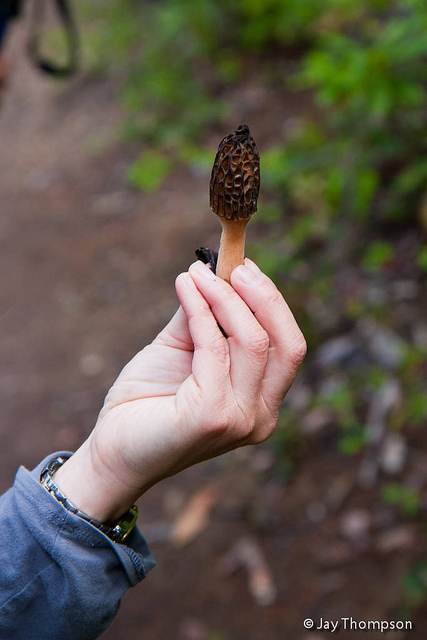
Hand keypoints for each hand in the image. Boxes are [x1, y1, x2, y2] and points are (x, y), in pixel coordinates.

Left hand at [54, 259, 305, 523]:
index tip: (244, 268)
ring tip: (197, 273)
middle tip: (234, 266)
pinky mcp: (211, 418)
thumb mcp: (183, 350)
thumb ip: (205, 319)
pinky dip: (199, 310)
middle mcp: (260, 417)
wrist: (112, 449)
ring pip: (253, 341)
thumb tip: (216, 273)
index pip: (288, 348)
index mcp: (261, 403)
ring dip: (224, 297)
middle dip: (263, 296)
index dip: (272, 303)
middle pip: (286, 344)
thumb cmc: (147, 401)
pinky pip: (213, 347)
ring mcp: (240, 420)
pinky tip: (184, 288)